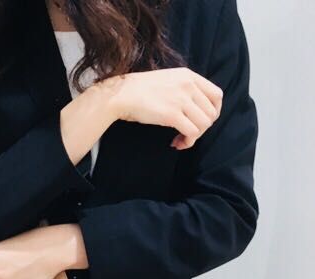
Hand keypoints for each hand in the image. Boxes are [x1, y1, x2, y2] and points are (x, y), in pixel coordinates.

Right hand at [97, 67, 223, 149]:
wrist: (121, 94)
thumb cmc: (140, 91)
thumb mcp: (168, 80)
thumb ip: (184, 89)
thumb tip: (195, 108)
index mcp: (189, 76)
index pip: (217, 95)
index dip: (213, 112)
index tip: (201, 121)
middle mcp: (189, 86)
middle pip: (211, 113)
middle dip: (203, 128)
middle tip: (188, 134)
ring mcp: (181, 100)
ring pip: (204, 124)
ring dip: (195, 137)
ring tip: (181, 140)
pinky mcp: (172, 115)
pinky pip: (192, 132)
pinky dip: (187, 141)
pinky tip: (176, 143)